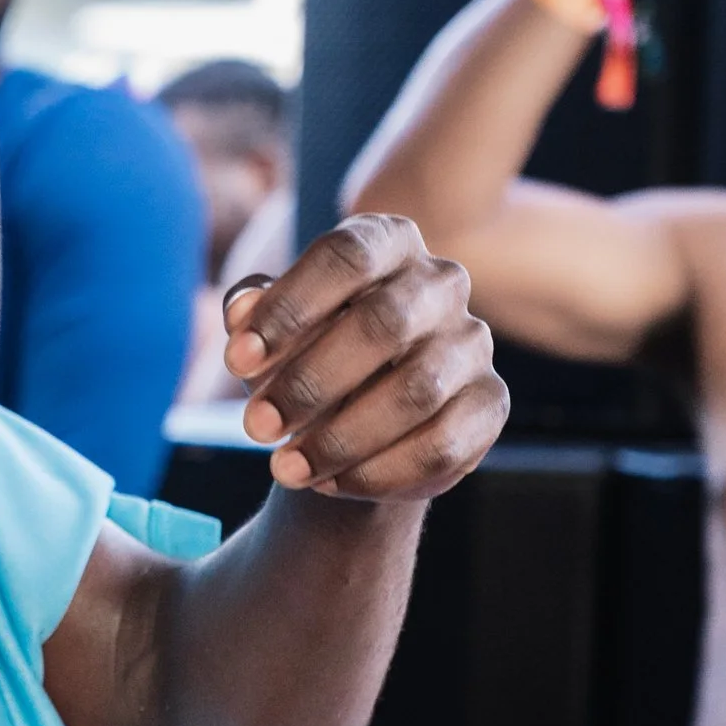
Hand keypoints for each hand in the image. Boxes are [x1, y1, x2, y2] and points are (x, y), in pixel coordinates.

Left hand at [221, 214, 507, 500]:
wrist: (357, 416)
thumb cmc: (308, 352)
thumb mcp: (273, 329)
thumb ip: (253, 313)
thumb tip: (241, 309)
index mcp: (389, 242)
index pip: (346, 256)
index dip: (289, 307)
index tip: (236, 361)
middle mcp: (440, 282)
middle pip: (384, 324)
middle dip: (310, 383)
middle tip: (255, 427)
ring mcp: (472, 342)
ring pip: (416, 391)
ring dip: (341, 438)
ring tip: (285, 469)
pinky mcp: (489, 404)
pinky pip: (441, 445)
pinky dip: (379, 472)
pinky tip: (332, 483)